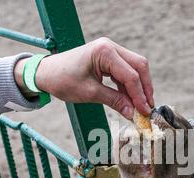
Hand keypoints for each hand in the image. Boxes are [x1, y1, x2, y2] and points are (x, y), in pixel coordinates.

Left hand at [14, 37, 153, 119]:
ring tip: (141, 107)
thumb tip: (133, 114)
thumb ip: (114, 101)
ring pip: (135, 68)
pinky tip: (130, 100)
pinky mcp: (108, 58)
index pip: (130, 75)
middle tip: (148, 108)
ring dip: (139, 88)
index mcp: (105, 51)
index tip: (144, 112)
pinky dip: (129, 86)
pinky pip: (125, 71)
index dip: (140, 95)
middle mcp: (110, 47)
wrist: (45, 73)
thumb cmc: (62, 80)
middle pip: (139, 66)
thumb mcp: (89, 93)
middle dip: (145, 88)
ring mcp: (110, 51)